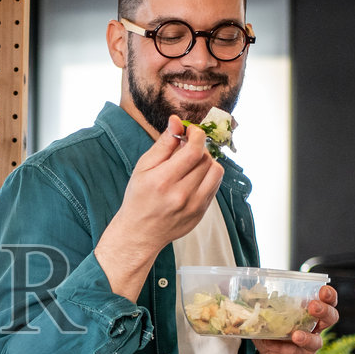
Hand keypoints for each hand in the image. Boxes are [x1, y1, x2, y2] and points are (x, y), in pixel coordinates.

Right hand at [95, 116, 222, 296]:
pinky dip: (208, 176)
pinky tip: (194, 178)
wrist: (140, 232)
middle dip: (199, 147)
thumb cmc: (139, 197)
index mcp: (163, 180)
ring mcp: (194, 206)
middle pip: (205, 159)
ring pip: (215, 171)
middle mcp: (181, 194)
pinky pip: (215, 186)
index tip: (191, 131)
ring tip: (193, 163)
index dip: (197, 135)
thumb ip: (163, 144)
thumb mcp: (143, 167)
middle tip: (187, 148)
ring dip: (207, 161)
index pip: (194, 150)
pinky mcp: (202, 213)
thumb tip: (177, 121)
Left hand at [252, 284, 338, 353]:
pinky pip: (295, 353)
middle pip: (330, 318)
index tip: (323, 290)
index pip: (326, 301)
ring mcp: (309, 345)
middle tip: (313, 306)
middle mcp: (313, 328)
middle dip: (324, 310)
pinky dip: (282, 348)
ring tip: (296, 335)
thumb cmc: (272, 336)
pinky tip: (272, 344)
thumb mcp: (266, 319)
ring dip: (307, 336)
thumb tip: (247, 291)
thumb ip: (260, 307)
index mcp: (308, 313)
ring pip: (317, 340)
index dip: (328, 295)